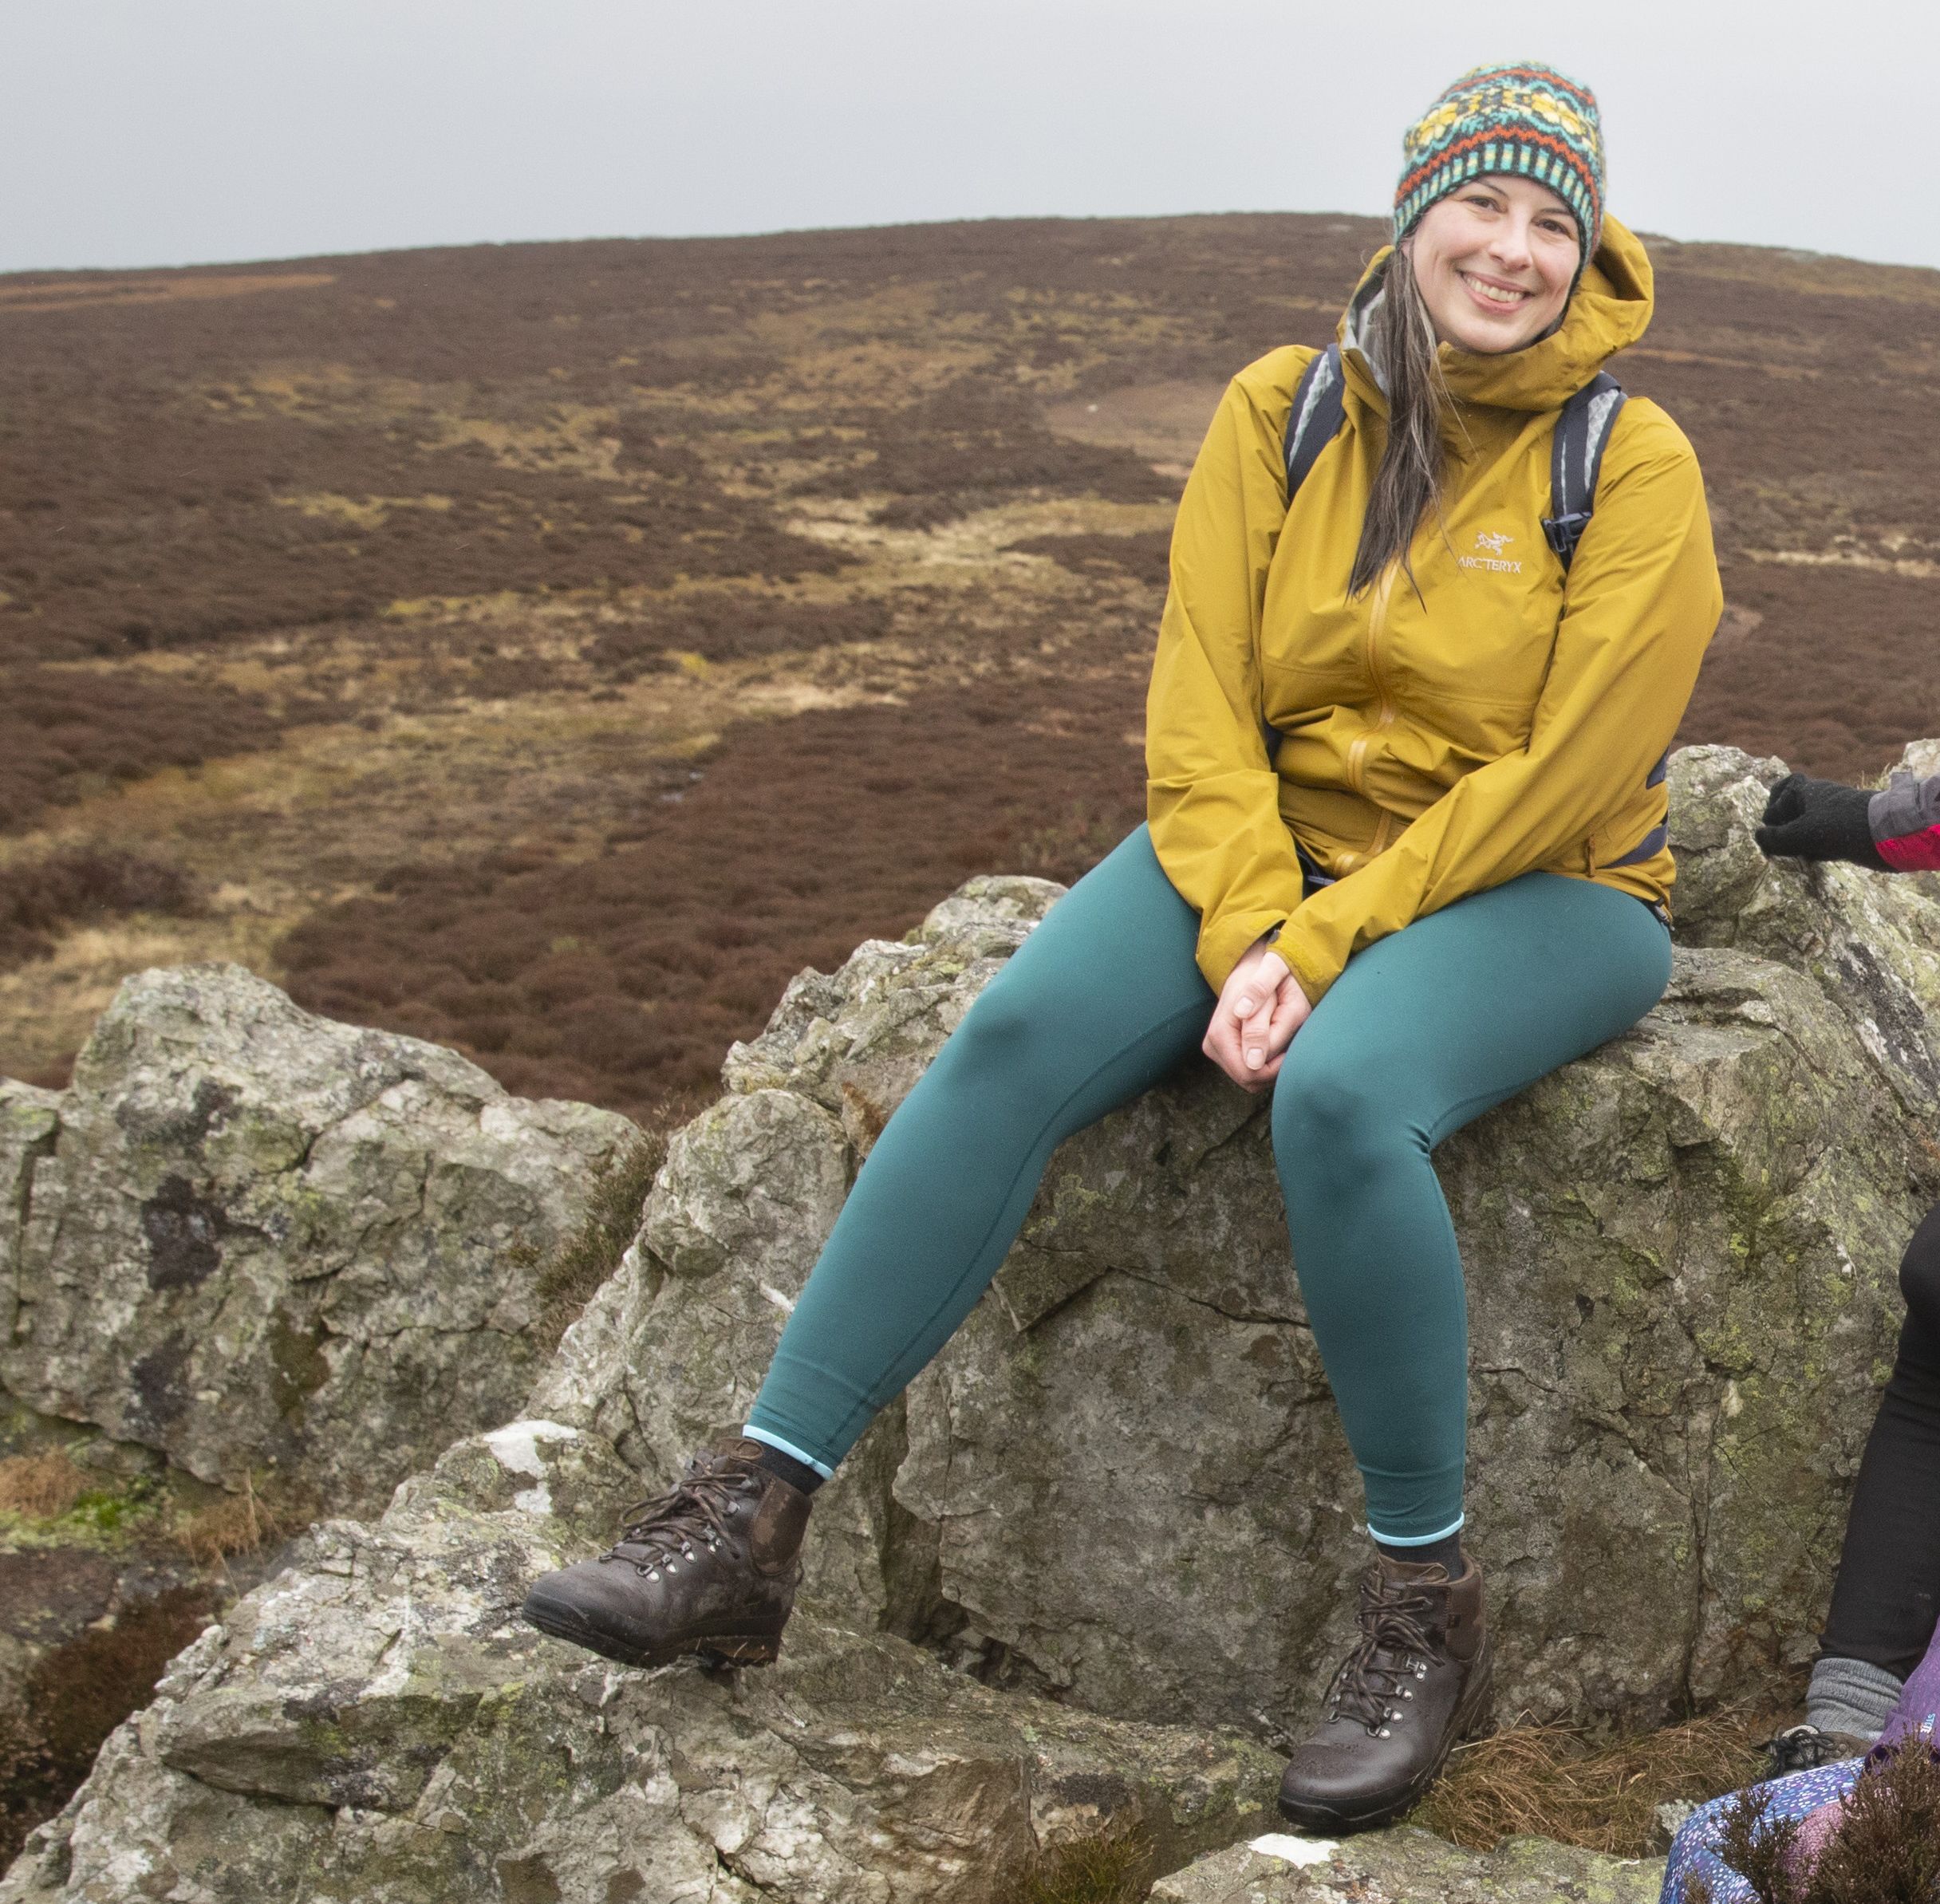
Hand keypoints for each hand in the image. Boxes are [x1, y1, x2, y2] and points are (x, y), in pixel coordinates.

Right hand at [1203, 937, 1309, 1091]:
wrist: (1254, 964)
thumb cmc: (1268, 977)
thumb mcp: (1270, 999)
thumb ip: (1259, 1029)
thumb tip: (1253, 1063)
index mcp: (1220, 1033)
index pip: (1248, 1074)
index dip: (1274, 1068)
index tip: (1289, 1046)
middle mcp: (1212, 1044)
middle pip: (1247, 1080)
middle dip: (1271, 1067)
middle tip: (1286, 1038)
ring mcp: (1215, 1049)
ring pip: (1249, 1078)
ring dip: (1270, 1064)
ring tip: (1278, 1034)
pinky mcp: (1222, 1051)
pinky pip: (1247, 1070)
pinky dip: (1265, 1062)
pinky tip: (1272, 1040)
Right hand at [1755, 773, 1887, 869]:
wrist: (1886, 834)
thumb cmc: (1840, 826)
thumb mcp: (1801, 834)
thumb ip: (1776, 838)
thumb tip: (1757, 837)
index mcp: (1806, 790)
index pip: (1779, 792)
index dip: (1772, 809)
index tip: (1770, 826)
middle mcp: (1817, 799)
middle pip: (1791, 809)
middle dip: (1782, 826)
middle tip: (1778, 841)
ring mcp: (1831, 814)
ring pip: (1804, 825)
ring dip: (1796, 839)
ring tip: (1792, 854)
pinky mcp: (1842, 830)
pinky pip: (1819, 837)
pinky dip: (1811, 847)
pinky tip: (1810, 859)